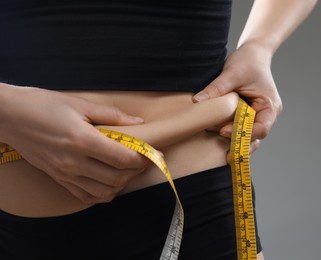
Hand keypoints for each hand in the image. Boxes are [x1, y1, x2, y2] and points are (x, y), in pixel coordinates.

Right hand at [0, 84, 150, 203]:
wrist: (11, 117)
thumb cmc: (44, 105)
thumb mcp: (80, 104)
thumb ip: (112, 116)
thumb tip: (137, 123)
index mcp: (82, 140)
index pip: (123, 158)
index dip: (143, 158)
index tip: (153, 153)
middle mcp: (74, 162)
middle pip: (117, 177)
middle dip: (136, 171)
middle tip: (143, 160)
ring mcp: (65, 174)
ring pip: (104, 191)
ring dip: (122, 183)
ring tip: (128, 170)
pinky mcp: (59, 179)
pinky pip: (86, 196)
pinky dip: (103, 193)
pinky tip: (110, 182)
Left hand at [193, 42, 282, 158]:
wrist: (252, 54)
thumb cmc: (248, 62)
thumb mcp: (232, 73)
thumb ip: (217, 88)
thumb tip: (198, 102)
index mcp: (269, 106)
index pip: (261, 128)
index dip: (243, 133)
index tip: (223, 130)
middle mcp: (265, 115)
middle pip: (255, 138)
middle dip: (239, 146)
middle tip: (225, 157)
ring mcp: (256, 118)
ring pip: (248, 139)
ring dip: (235, 144)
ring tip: (222, 155)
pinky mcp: (246, 118)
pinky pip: (240, 131)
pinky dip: (231, 136)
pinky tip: (218, 141)